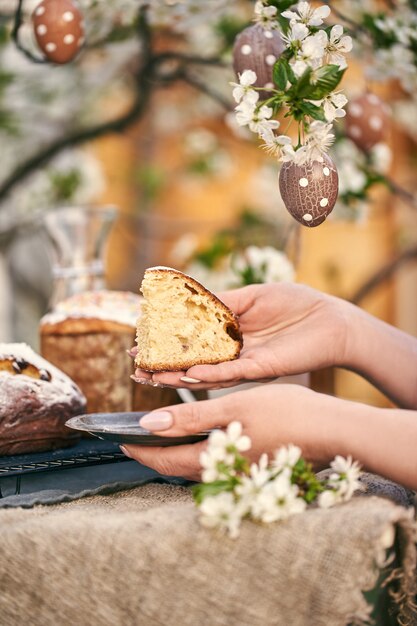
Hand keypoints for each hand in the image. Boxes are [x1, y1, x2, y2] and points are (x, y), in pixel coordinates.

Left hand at [122, 384, 340, 480]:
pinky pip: (215, 460)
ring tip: (163, 431)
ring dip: (176, 449)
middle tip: (136, 436)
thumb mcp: (234, 407)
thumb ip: (191, 417)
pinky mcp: (253, 467)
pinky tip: (202, 432)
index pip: (164, 460)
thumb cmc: (286, 414)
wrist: (333, 430)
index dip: (139, 450)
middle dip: (154, 452)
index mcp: (215, 460)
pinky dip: (199, 447)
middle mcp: (224, 474)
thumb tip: (149, 424)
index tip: (120, 439)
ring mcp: (240, 473)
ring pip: (196, 465)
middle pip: (177, 467)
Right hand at [133, 282, 348, 389]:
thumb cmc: (296, 304)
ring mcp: (245, 363)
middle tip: (135, 369)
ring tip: (151, 377)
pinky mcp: (262, 369)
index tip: (140, 342)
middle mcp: (233, 353)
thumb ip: (222, 301)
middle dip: (163, 367)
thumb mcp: (252, 296)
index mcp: (229, 334)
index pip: (190, 341)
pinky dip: (210, 375)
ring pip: (206, 373)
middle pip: (192, 362)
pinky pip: (232, 374)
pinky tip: (188, 374)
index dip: (166, 343)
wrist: (332, 320)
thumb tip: (189, 301)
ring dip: (178, 376)